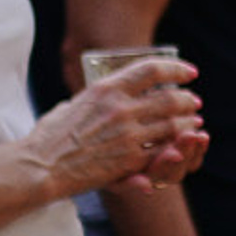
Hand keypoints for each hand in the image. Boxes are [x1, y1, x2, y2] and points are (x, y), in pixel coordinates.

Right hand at [33, 59, 205, 195]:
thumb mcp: (72, 104)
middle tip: (194, 101)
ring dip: (188, 122)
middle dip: (187, 99)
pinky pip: (164, 149)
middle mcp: (119, 108)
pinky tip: (181, 145)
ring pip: (173, 124)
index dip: (176, 68)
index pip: (151, 70)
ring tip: (194, 121)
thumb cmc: (50, 137)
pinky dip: (177, 146)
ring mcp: (127, 134)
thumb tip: (104, 93)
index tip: (189, 72)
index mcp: (105, 89)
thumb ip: (93, 98)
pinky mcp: (131, 158)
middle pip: (169, 98)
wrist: (41, 167)